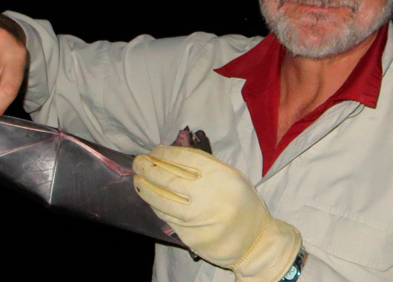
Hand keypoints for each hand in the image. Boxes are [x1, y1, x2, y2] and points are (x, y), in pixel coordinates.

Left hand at [133, 146, 300, 281]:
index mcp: (220, 177)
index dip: (165, 153)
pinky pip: (166, 217)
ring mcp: (196, 219)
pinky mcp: (189, 236)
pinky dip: (155, 205)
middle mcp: (206, 197)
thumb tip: (172, 155)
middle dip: (147, 167)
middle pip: (167, 177)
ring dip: (144, 187)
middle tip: (138, 161)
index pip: (184, 159)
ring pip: (161, 199)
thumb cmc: (243, 204)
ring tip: (137, 178)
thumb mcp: (232, 176)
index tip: (155, 151)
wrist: (255, 242)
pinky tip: (150, 197)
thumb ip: (206, 165)